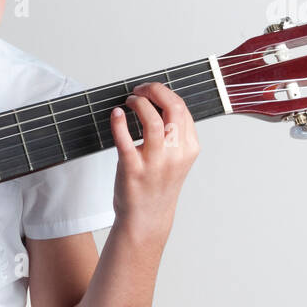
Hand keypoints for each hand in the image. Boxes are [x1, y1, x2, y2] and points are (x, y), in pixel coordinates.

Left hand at [108, 81, 200, 242]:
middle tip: (140, 90)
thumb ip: (175, 134)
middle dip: (155, 91)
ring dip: (139, 104)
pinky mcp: (133, 170)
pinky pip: (125, 141)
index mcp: (189, 148)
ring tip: (130, 101)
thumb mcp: (177, 159)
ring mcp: (155, 163)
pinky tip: (116, 114)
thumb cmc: (158, 186)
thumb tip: (159, 103)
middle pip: (173, 109)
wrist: (147, 217)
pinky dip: (119, 123)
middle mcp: (175, 154)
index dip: (165, 93)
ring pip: (153, 121)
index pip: (182, 109)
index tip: (151, 90)